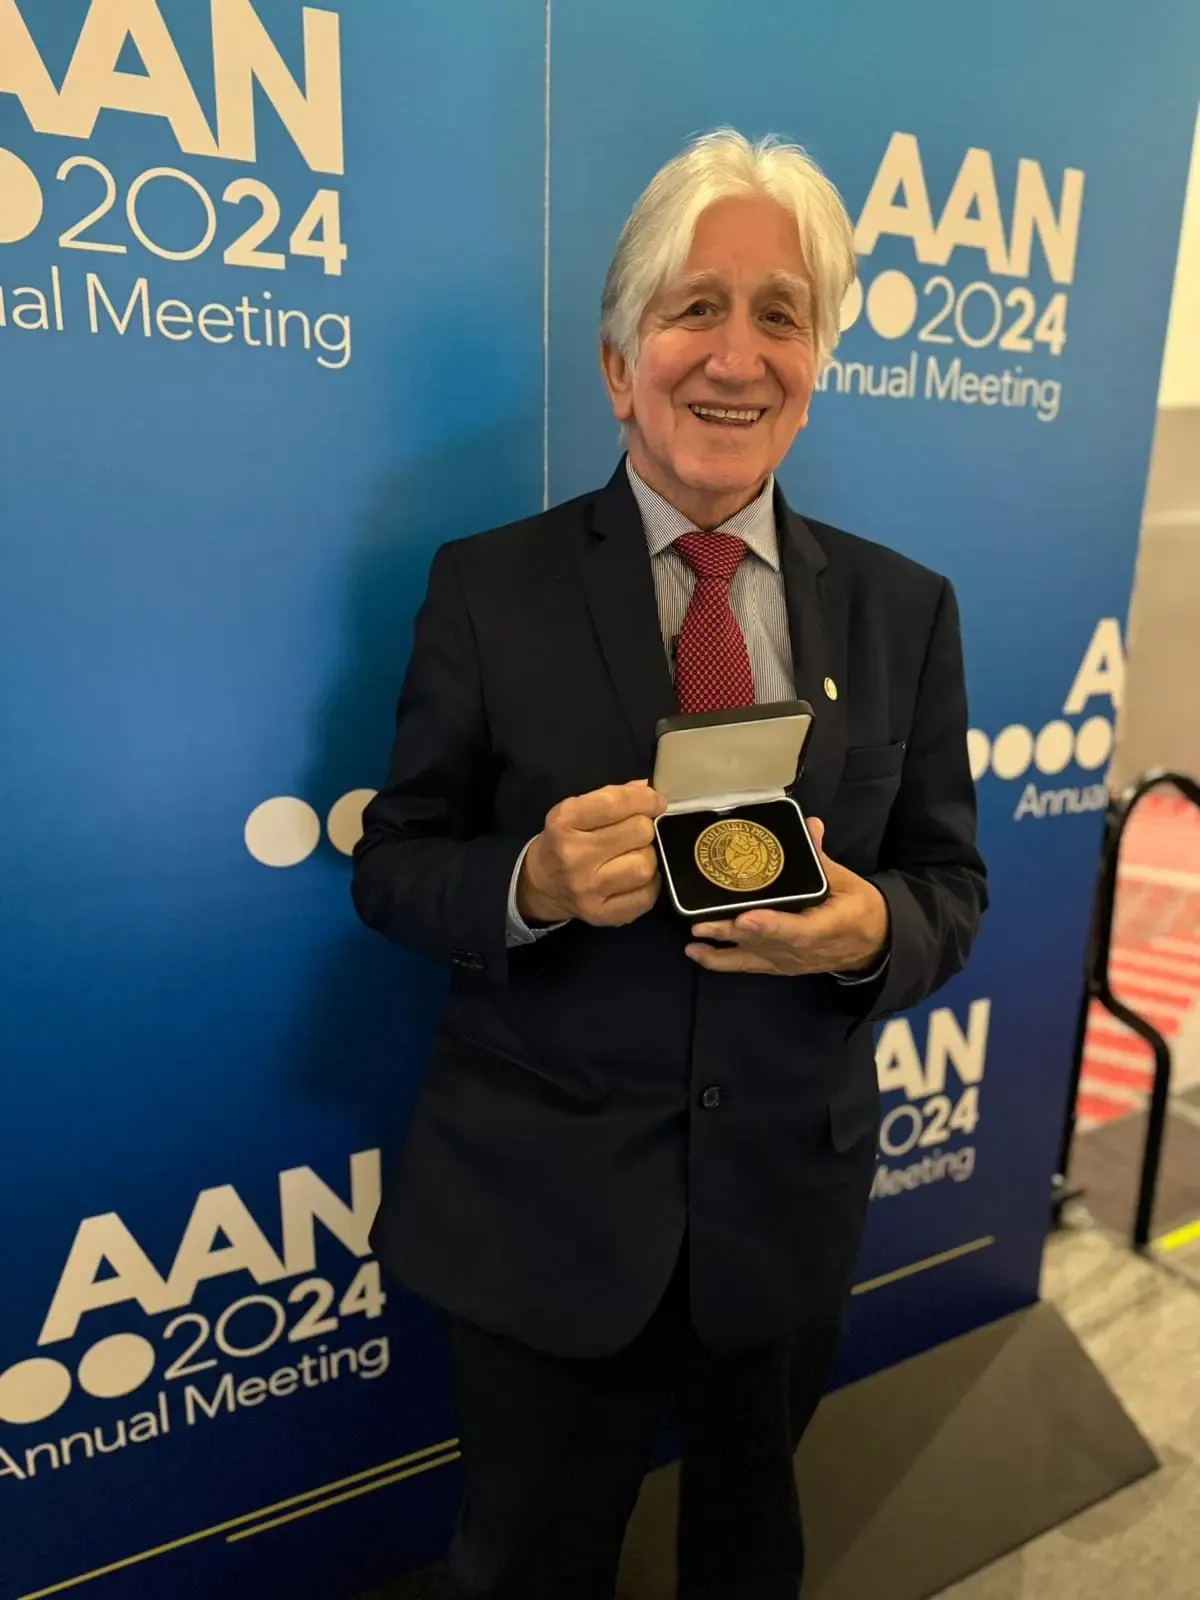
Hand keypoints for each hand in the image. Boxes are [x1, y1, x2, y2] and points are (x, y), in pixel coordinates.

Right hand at [518, 780, 666, 927]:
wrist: (540, 885)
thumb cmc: (564, 841)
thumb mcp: (576, 810)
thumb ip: (613, 797)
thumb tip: (650, 791)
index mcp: (564, 822)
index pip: (616, 803)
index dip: (645, 799)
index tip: (654, 802)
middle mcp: (574, 856)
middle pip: (639, 832)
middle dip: (645, 827)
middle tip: (637, 831)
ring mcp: (588, 889)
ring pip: (646, 865)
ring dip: (648, 856)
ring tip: (635, 854)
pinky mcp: (601, 914)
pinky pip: (647, 896)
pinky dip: (649, 884)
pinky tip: (635, 878)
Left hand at [684, 818, 888, 975]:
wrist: (872, 944)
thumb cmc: (860, 909)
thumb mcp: (848, 881)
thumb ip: (822, 858)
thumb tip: (809, 826)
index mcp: (828, 925)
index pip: (798, 930)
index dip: (771, 926)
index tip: (746, 918)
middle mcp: (804, 949)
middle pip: (764, 944)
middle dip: (731, 934)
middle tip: (701, 924)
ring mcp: (790, 960)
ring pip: (753, 957)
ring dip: (721, 951)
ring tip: (692, 942)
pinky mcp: (780, 966)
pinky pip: (750, 966)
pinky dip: (723, 962)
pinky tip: (697, 955)